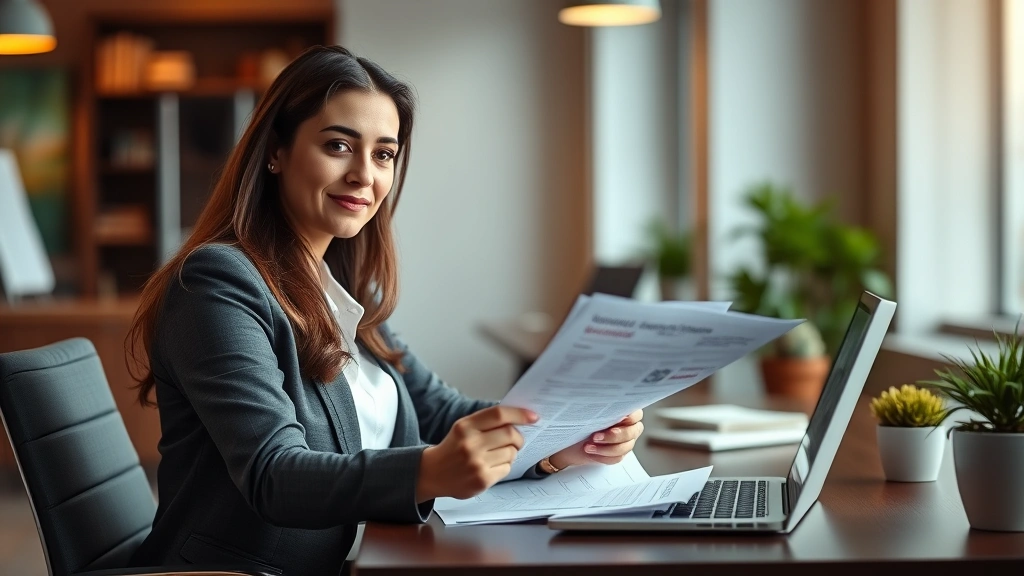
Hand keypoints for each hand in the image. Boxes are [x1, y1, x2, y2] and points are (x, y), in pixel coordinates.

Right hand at [416, 406, 537, 501]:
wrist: (432, 473)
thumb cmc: (453, 448)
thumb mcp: (463, 428)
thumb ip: (487, 422)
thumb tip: (519, 418)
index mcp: (465, 426)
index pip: (499, 414)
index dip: (520, 414)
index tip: (533, 417)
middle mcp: (470, 443)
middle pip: (510, 434)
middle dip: (518, 437)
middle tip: (516, 440)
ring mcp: (476, 463)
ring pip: (511, 452)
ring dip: (511, 453)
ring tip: (498, 455)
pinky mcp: (482, 480)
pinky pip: (507, 468)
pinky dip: (504, 466)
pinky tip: (492, 467)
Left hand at [548, 409, 643, 469]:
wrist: (569, 441)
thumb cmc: (579, 422)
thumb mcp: (587, 412)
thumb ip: (600, 408)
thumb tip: (601, 400)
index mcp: (624, 411)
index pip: (636, 414)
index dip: (630, 417)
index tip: (618, 419)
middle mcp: (628, 426)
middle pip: (632, 432)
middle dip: (614, 436)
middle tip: (596, 436)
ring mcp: (625, 441)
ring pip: (625, 447)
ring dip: (606, 449)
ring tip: (588, 446)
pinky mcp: (618, 454)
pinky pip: (617, 458)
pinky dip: (603, 456)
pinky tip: (591, 452)